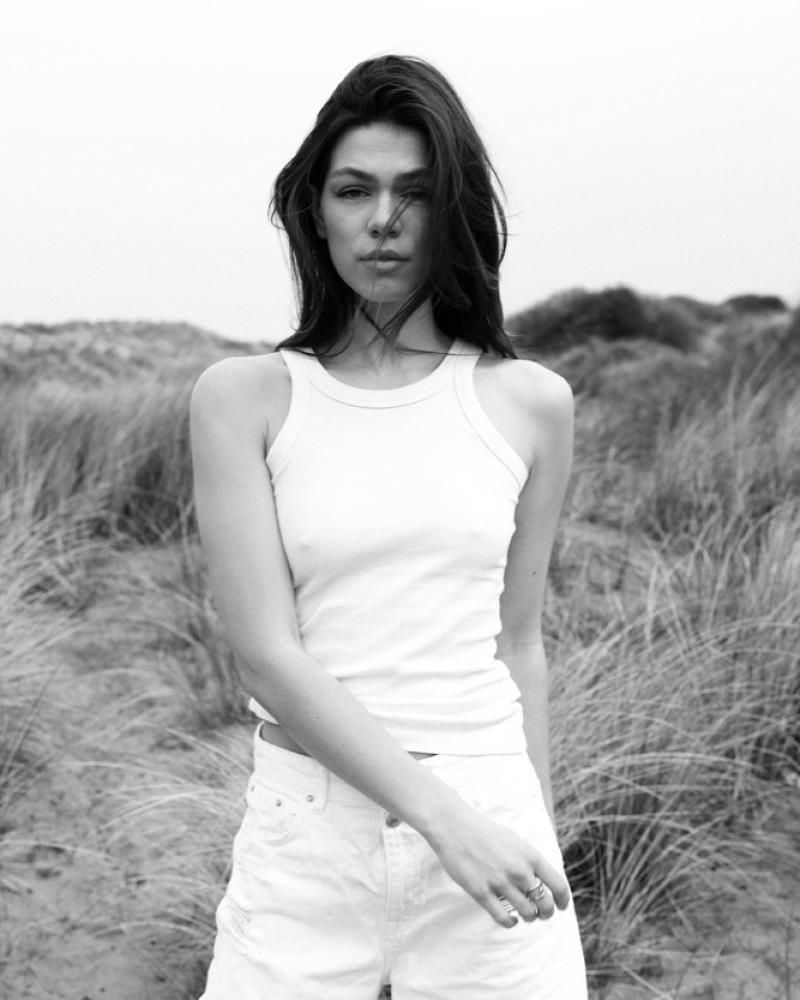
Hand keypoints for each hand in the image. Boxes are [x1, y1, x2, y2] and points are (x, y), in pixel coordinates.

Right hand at [423, 796, 569, 928]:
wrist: (454, 827)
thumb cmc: (485, 832)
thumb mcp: (515, 840)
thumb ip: (530, 860)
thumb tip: (544, 880)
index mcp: (530, 856)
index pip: (559, 885)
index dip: (563, 900)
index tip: (561, 906)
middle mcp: (519, 871)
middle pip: (545, 904)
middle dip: (546, 912)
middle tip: (541, 913)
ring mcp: (500, 883)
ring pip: (527, 913)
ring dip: (529, 917)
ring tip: (525, 914)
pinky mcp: (482, 893)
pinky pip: (503, 918)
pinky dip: (511, 923)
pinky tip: (510, 919)